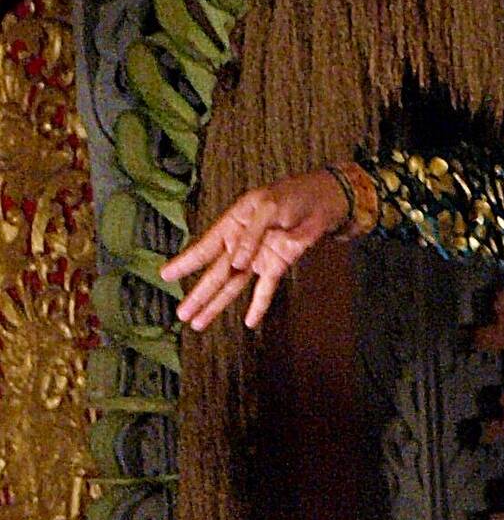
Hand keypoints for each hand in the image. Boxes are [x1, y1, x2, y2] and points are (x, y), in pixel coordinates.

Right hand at [160, 169, 350, 331]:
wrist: (322, 200)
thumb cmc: (291, 196)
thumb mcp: (268, 207)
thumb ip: (251, 234)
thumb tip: (237, 263)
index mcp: (232, 224)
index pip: (205, 247)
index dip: (186, 262)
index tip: (165, 275)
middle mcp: (241, 244)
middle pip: (217, 273)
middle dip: (199, 294)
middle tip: (182, 314)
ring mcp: (258, 257)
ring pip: (234, 285)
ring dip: (217, 304)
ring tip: (199, 323)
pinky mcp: (277, 265)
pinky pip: (266, 288)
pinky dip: (259, 305)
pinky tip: (250, 321)